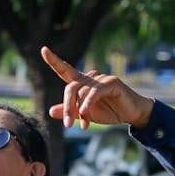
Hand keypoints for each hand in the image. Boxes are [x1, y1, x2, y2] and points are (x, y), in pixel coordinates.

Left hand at [41, 46, 155, 129]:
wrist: (131, 115)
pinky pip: (94, 92)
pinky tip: (85, 113)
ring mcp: (101, 78)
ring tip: (83, 126)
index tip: (43, 49)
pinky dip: (88, 103)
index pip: (65, 70)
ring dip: (80, 111)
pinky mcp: (111, 82)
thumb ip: (70, 112)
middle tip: (67, 125)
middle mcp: (90, 77)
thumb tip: (50, 111)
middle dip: (67, 106)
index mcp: (82, 83)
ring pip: (81, 92)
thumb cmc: (109, 111)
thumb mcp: (85, 115)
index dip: (54, 60)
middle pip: (70, 87)